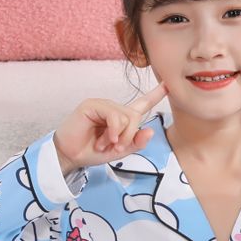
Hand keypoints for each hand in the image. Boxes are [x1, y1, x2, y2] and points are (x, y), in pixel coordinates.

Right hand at [53, 81, 167, 170]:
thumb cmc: (92, 152)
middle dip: (130, 135)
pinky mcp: (93, 105)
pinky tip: (105, 139)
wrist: (71, 156)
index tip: (169, 85)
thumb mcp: (120, 151)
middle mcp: (114, 109)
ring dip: (120, 136)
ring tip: (105, 144)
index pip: (142, 104)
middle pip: (136, 115)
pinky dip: (113, 131)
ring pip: (127, 116)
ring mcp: (103, 105)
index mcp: (122, 118)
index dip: (156, 94)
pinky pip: (114, 116)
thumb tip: (150, 130)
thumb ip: (136, 142)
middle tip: (116, 147)